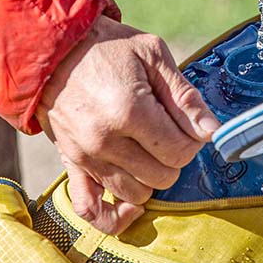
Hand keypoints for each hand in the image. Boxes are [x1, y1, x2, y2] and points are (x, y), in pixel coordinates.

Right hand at [36, 16, 218, 234]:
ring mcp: (85, 156)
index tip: (185, 121)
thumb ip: (184, 96)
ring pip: (137, 193)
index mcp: (129, 111)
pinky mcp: (71, 163)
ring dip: (150, 176)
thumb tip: (211, 131)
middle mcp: (105, 141)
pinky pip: (90, 209)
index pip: (180, 151)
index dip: (193, 139)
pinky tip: (130, 205)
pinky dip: (113, 216)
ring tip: (146, 148)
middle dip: (173, 156)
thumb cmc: (106, 46)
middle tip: (167, 130)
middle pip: (163, 176)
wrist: (51, 48)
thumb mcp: (152, 54)